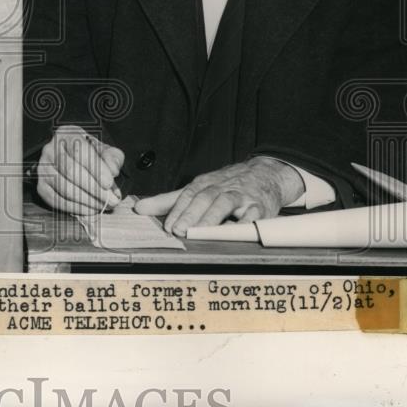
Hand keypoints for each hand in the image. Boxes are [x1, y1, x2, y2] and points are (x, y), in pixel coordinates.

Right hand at [36, 124, 124, 214]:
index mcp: (67, 135)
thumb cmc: (88, 154)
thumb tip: (113, 170)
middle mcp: (51, 150)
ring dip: (87, 200)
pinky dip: (75, 208)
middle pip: (71, 171)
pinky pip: (57, 201)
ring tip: (103, 205)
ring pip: (64, 188)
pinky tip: (90, 209)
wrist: (69, 158)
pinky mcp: (41, 186)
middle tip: (111, 200)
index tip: (109, 183)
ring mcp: (43, 168)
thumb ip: (112, 157)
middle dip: (94, 189)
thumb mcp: (103, 150)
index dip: (96, 169)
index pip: (80, 151)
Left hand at [133, 156, 304, 236]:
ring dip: (212, 217)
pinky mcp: (260, 206)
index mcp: (205, 184)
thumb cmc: (227, 184)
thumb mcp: (197, 188)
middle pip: (204, 198)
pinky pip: (253, 214)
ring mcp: (241, 196)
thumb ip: (169, 201)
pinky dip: (245, 222)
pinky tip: (235, 231)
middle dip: (191, 214)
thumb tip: (140, 208)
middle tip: (180, 230)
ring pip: (225, 203)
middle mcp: (221, 187)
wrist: (266, 174)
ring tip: (201, 232)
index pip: (188, 195)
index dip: (177, 210)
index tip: (168, 226)